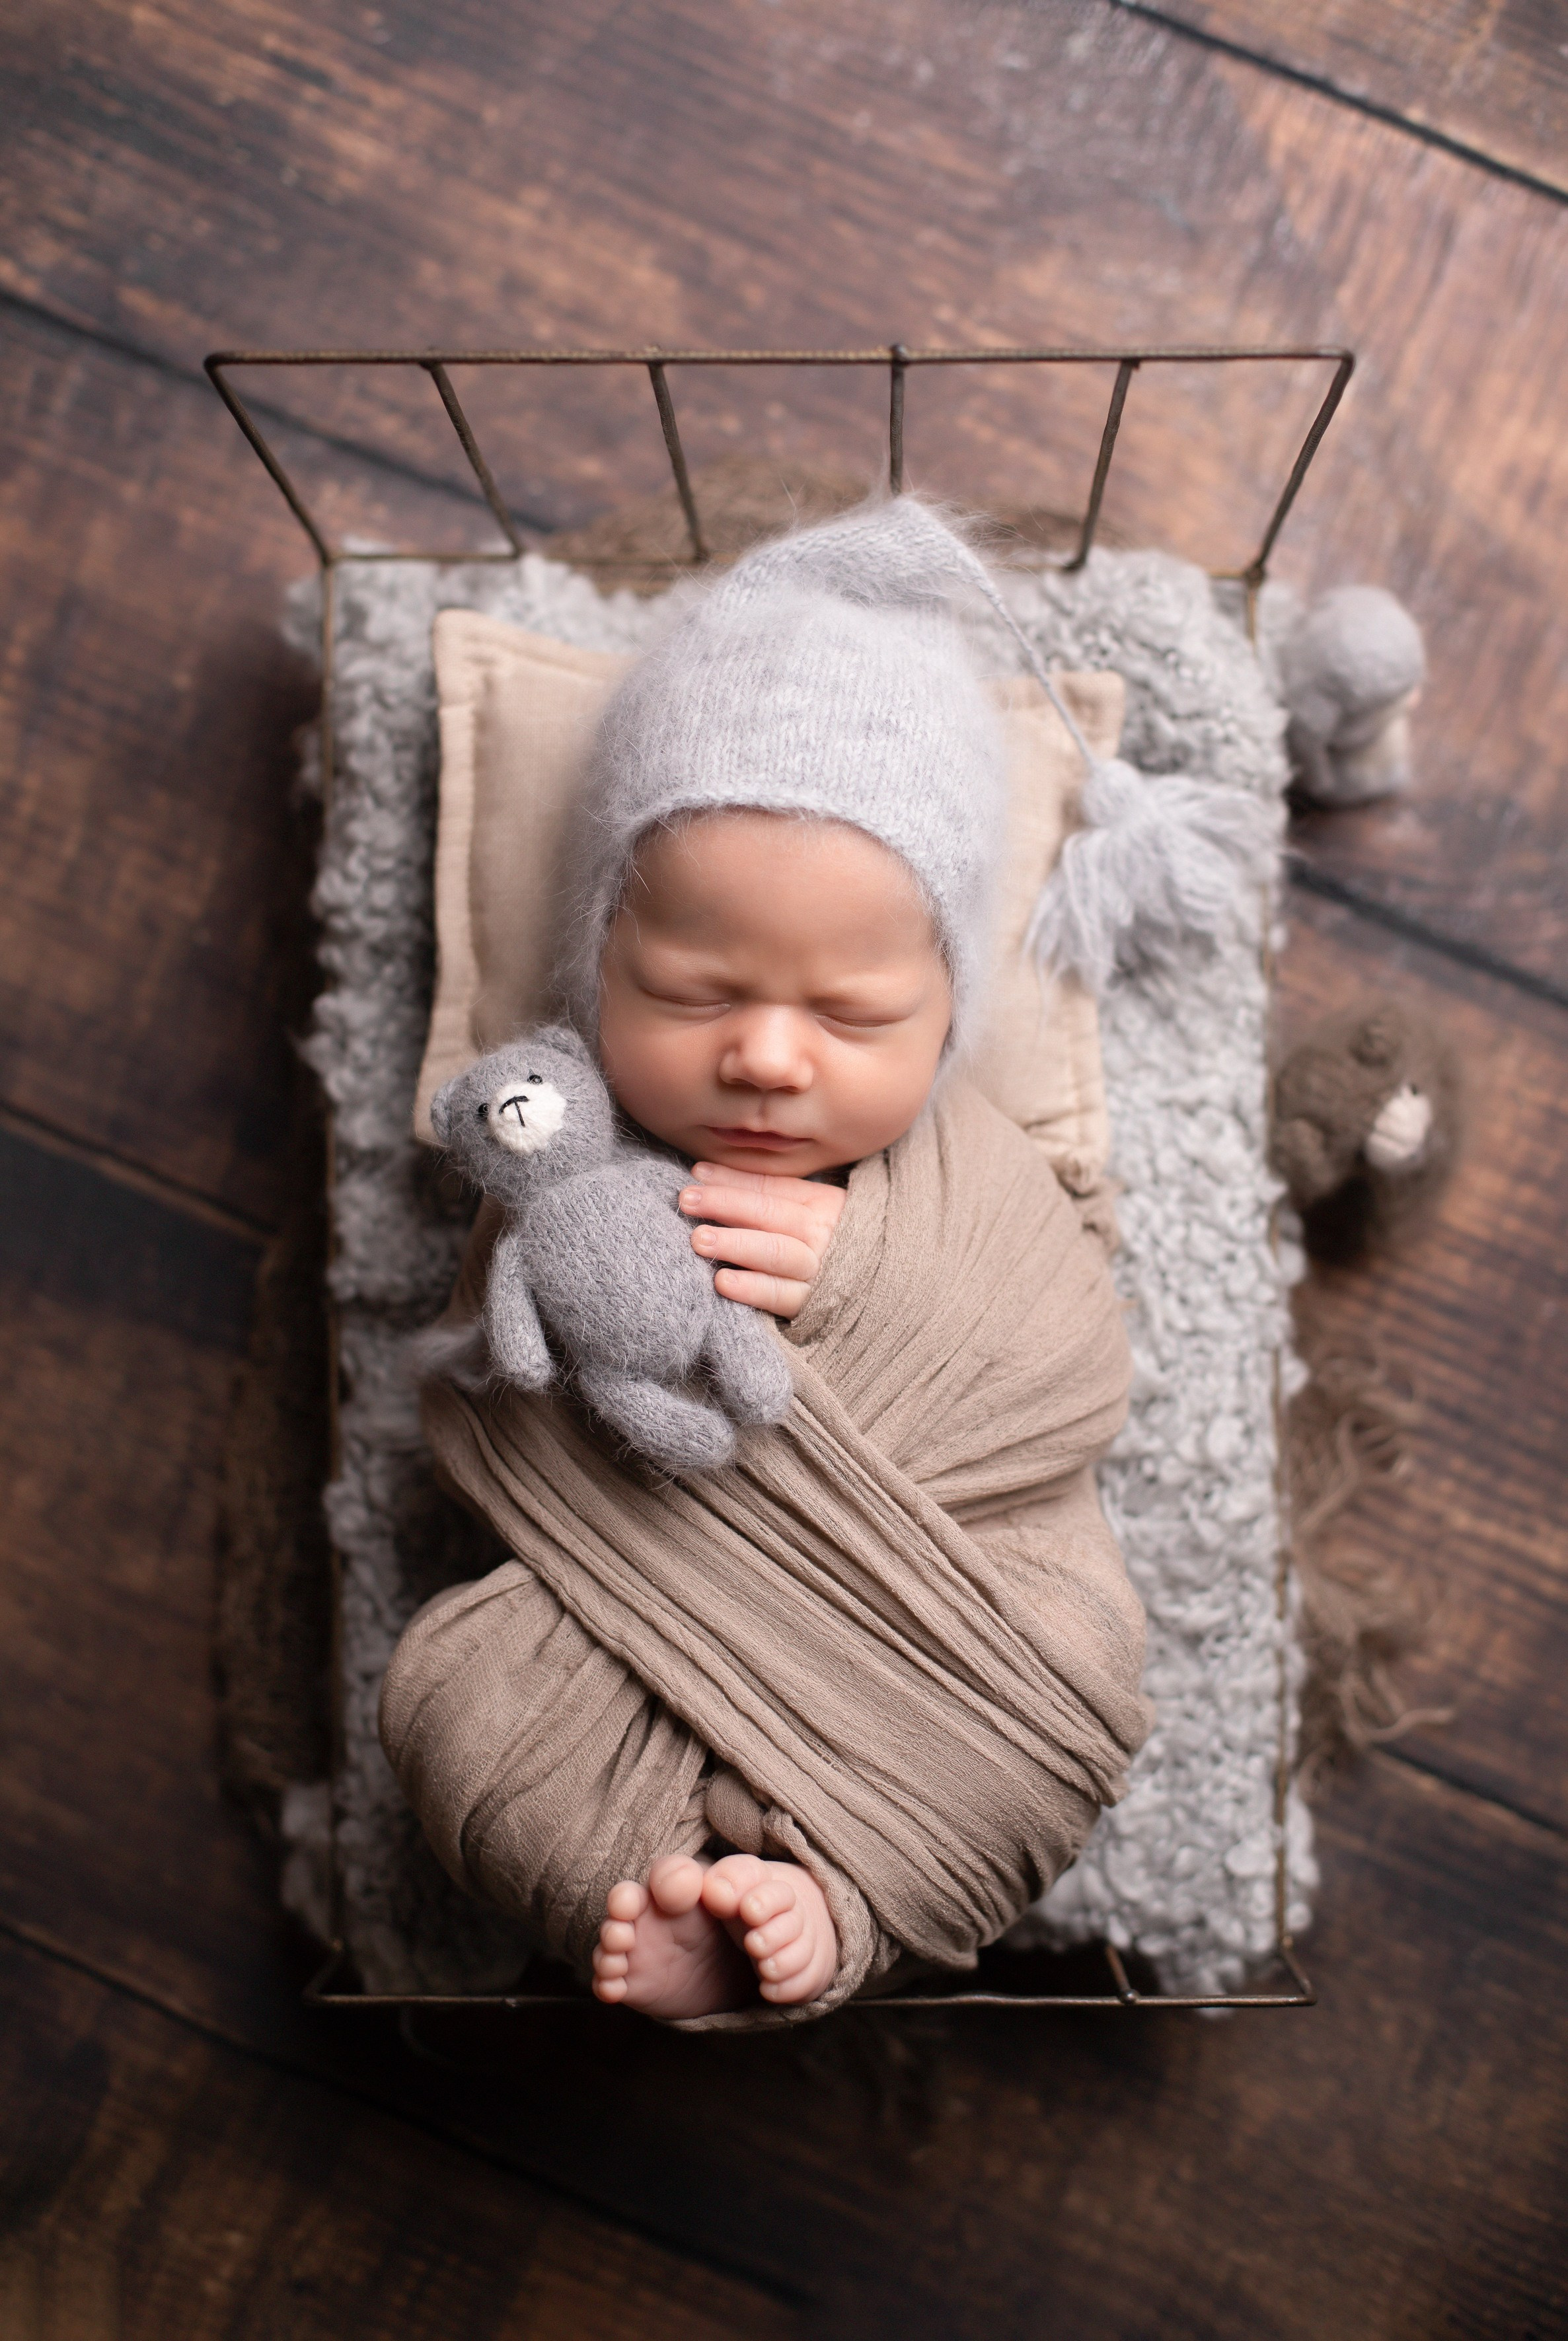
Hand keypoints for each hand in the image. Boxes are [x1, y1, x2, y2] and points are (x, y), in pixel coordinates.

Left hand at [678, 1162, 846, 1319]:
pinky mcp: (813, 1307)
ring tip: (699, 1239)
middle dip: (726, 1204)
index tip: (697, 1173)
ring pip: (776, 1252)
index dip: (733, 1179)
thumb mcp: (810, 1213)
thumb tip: (706, 1175)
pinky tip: (722, 1282)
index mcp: (822, 1205)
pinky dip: (752, 1289)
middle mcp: (822, 1234)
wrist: (881, 1292)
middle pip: (771, 1214)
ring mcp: (819, 1271)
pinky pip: (781, 1297)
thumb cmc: (831, 1247)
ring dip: (735, 1244)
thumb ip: (769, 1196)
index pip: (772, 1188)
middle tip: (687, 1201)